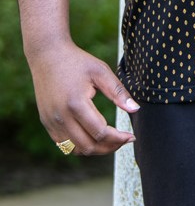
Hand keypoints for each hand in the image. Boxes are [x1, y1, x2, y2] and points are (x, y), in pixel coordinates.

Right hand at [29, 40, 139, 155]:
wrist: (47, 55)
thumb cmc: (77, 61)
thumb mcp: (101, 71)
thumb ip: (118, 92)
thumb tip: (135, 109)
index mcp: (76, 104)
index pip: (100, 132)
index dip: (118, 138)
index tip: (131, 136)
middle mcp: (61, 117)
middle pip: (88, 147)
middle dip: (109, 147)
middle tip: (123, 140)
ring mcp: (51, 122)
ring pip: (75, 150)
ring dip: (95, 149)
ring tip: (110, 140)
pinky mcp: (46, 123)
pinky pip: (64, 144)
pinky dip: (80, 145)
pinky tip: (92, 136)